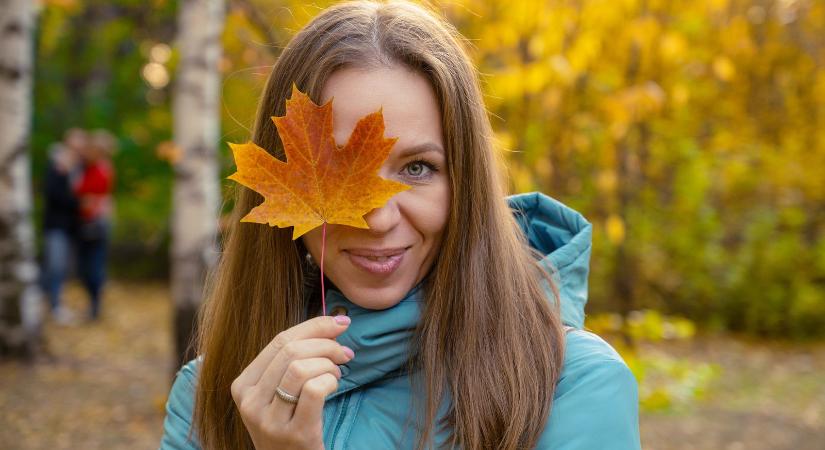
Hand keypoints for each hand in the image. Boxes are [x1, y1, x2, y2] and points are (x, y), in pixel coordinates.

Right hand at [231, 315, 354, 449]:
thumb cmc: (290, 424)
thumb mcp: (277, 393)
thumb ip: (293, 360)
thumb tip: (332, 324)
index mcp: (243, 385)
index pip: (279, 340)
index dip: (314, 326)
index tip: (340, 323)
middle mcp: (250, 402)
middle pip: (290, 350)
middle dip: (325, 343)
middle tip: (344, 353)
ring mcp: (269, 420)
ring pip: (300, 368)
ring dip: (328, 364)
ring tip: (336, 374)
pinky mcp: (293, 434)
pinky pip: (314, 390)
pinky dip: (330, 381)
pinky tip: (333, 386)